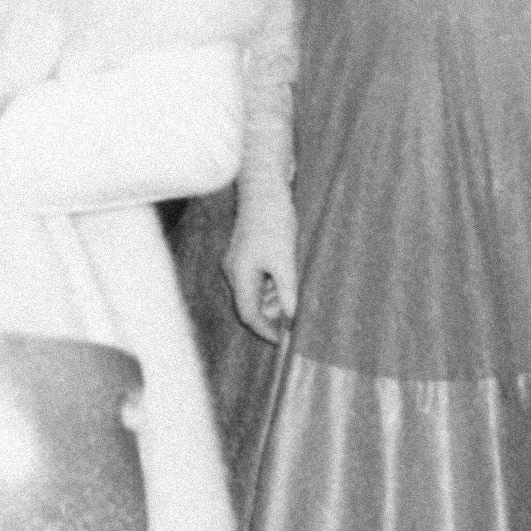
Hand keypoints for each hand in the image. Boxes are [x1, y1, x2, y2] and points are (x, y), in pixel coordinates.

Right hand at [224, 179, 297, 341]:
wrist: (264, 189)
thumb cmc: (273, 221)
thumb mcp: (285, 259)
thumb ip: (287, 290)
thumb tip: (292, 316)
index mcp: (240, 275)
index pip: (248, 314)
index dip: (265, 330)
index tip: (283, 341)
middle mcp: (234, 272)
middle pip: (251, 304)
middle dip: (273, 313)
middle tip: (296, 314)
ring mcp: (239, 263)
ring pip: (255, 292)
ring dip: (275, 297)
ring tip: (294, 291)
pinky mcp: (246, 255)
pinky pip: (257, 278)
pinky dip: (272, 283)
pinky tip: (287, 276)